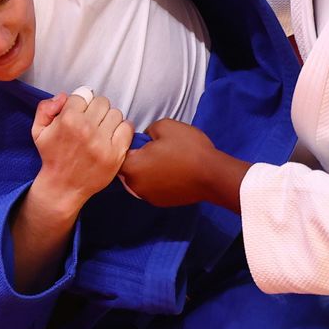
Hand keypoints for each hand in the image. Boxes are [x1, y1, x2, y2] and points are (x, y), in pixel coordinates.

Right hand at [30, 90, 133, 211]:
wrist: (63, 186)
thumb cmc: (52, 157)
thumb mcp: (38, 131)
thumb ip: (46, 108)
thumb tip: (64, 96)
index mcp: (67, 120)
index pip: (83, 94)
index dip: (81, 103)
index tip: (79, 113)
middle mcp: (86, 129)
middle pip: (102, 101)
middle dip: (95, 110)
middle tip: (91, 122)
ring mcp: (102, 142)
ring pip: (115, 113)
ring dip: (109, 120)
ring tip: (101, 130)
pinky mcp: (115, 154)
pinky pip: (127, 127)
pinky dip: (122, 129)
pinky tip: (112, 136)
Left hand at [118, 119, 249, 211]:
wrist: (212, 175)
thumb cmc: (188, 149)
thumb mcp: (165, 125)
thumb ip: (147, 130)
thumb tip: (145, 138)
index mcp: (132, 166)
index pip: (115, 154)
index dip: (125, 144)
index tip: (137, 139)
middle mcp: (135, 185)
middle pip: (126, 169)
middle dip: (136, 158)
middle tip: (153, 148)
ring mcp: (148, 196)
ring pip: (139, 179)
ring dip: (146, 170)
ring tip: (163, 160)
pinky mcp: (161, 202)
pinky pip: (151, 188)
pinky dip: (157, 180)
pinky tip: (171, 172)